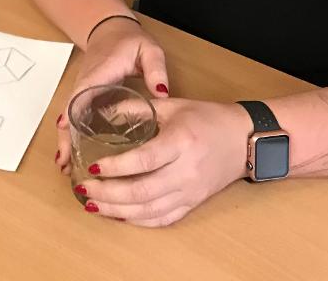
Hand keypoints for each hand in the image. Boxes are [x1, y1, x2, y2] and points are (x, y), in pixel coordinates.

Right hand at [54, 18, 169, 175]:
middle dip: (66, 137)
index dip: (74, 111)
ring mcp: (81, 92)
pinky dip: (70, 137)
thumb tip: (161, 92)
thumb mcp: (148, 49)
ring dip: (65, 141)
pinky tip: (71, 158)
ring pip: (68, 118)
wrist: (111, 31)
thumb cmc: (130, 42)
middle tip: (66, 163)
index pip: (83, 93)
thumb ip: (155, 67)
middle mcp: (85, 84)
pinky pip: (73, 119)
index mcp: (99, 73)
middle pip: (69, 112)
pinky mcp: (83, 99)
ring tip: (66, 168)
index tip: (66, 131)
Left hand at [71, 98, 251, 226]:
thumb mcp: (172, 106)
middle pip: (142, 191)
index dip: (116, 167)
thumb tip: (104, 112)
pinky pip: (163, 219)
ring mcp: (190, 191)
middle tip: (84, 189)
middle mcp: (186, 171)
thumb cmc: (208, 119)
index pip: (144, 160)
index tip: (93, 167)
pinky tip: (119, 215)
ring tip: (93, 204)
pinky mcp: (193, 204)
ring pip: (149, 211)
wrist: (243, 140)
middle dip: (108, 194)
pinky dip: (138, 221)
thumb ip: (137, 108)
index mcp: (180, 142)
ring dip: (117, 211)